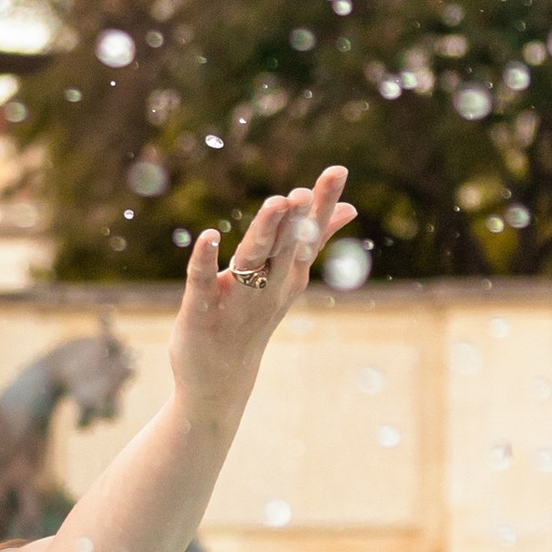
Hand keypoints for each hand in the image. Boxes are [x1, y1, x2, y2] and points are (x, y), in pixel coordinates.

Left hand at [167, 169, 355, 432]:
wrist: (221, 380)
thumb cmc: (253, 320)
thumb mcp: (288, 279)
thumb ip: (312, 241)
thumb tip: (350, 208)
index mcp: (288, 275)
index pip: (309, 234)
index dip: (323, 203)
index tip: (337, 171)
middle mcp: (268, 286)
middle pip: (286, 244)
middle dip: (296, 216)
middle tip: (304, 191)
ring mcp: (237, 298)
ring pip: (252, 258)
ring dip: (264, 231)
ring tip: (276, 203)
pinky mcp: (202, 309)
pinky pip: (204, 280)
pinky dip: (206, 259)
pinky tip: (208, 236)